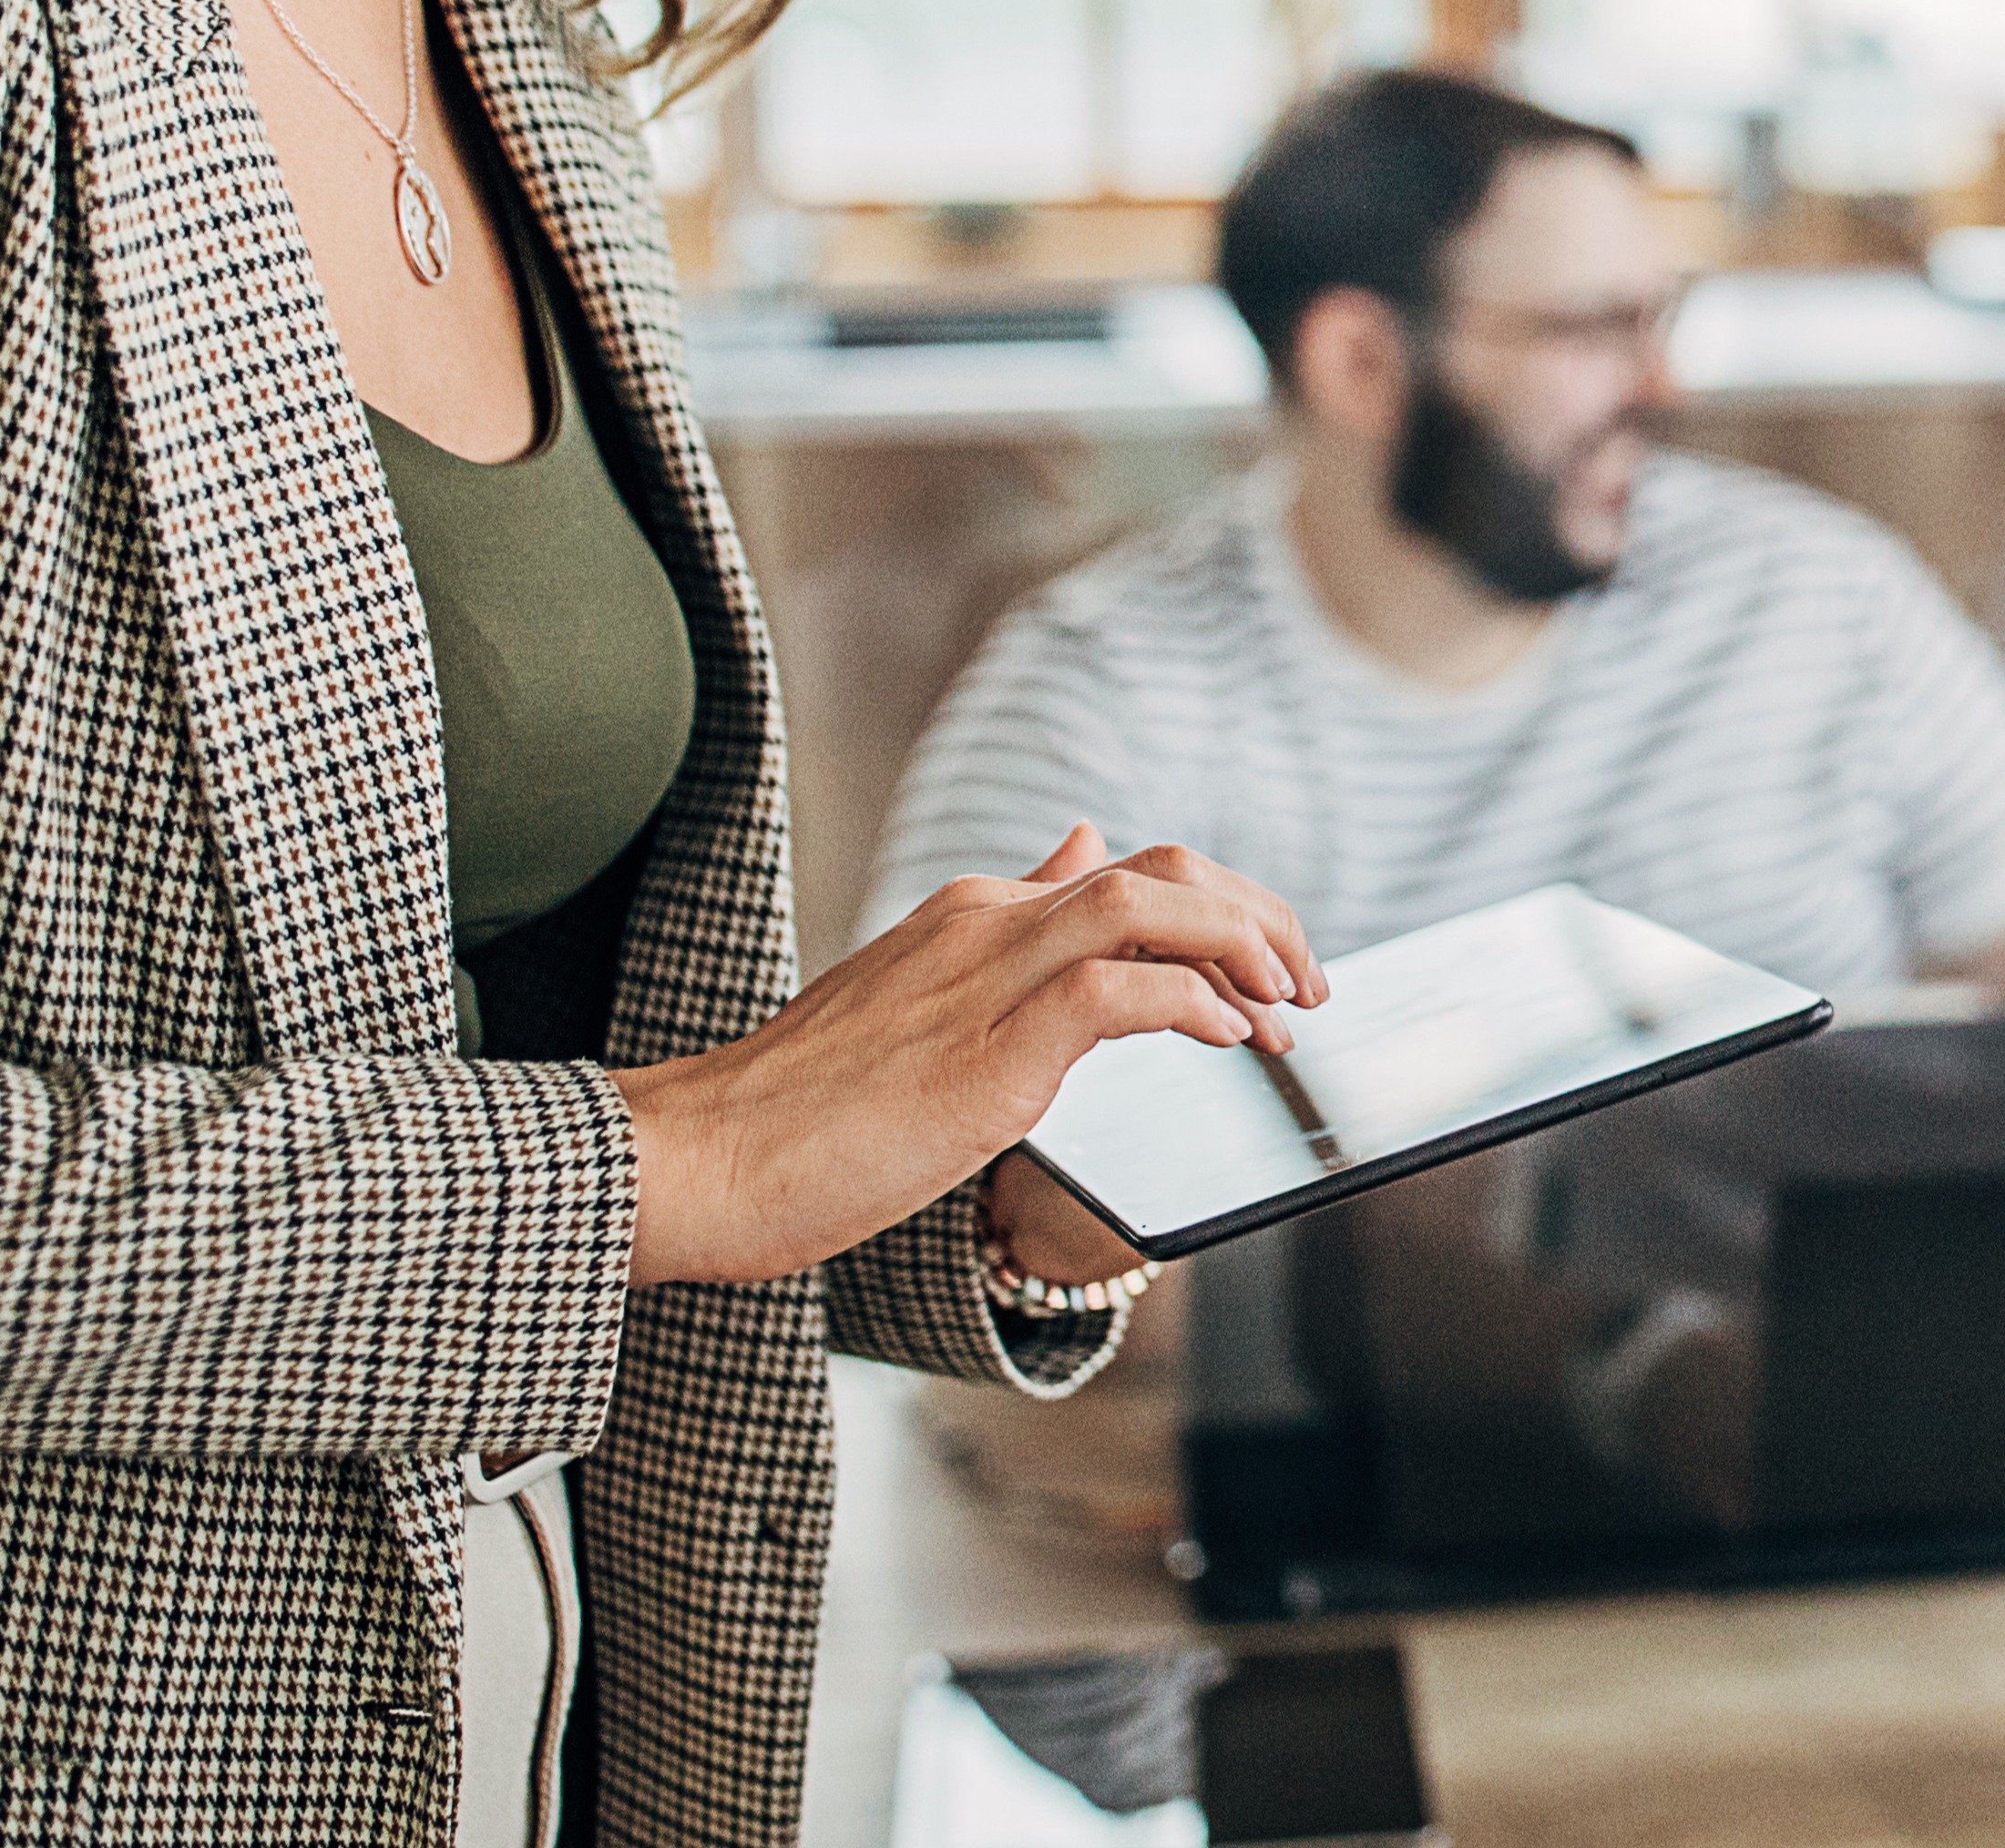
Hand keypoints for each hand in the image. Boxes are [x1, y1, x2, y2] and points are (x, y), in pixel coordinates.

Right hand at [611, 825, 1323, 1285]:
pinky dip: (1192, 1003)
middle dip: (1261, 920)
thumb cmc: (800, 1105)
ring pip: (1153, 905)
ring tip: (1287, 1013)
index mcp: (974, 915)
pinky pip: (1121, 988)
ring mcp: (984, 975)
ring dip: (1245, 950)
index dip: (1225, 916)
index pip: (1133, 875)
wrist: (697, 1157)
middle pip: (1165, 872)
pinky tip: (1227, 1042)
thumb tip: (1083, 847)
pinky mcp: (987, 1044)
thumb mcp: (917, 997)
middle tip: (1307, 990)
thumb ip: (1009, 931)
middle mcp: (987, 922)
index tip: (1270, 975)